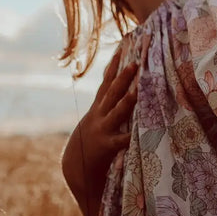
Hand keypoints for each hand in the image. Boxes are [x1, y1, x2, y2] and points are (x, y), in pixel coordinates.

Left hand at [61, 49, 137, 215]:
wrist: (73, 157)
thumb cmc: (91, 177)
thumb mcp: (98, 197)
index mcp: (106, 148)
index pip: (120, 141)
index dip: (127, 135)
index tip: (135, 131)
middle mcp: (102, 126)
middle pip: (119, 110)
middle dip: (129, 99)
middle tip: (140, 85)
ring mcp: (100, 112)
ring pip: (115, 92)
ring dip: (125, 77)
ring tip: (136, 61)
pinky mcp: (101, 103)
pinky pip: (110, 81)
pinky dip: (116, 66)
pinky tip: (124, 49)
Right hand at [77, 49, 137, 178]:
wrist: (76, 168)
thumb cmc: (91, 143)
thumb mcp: (95, 121)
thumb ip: (107, 107)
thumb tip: (120, 92)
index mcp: (98, 108)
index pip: (106, 81)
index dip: (114, 65)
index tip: (123, 47)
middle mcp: (99, 115)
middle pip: (112, 92)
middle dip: (123, 77)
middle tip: (135, 62)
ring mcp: (103, 129)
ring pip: (117, 111)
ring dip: (128, 99)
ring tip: (139, 89)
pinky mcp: (107, 146)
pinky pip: (122, 140)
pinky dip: (130, 136)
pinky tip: (140, 131)